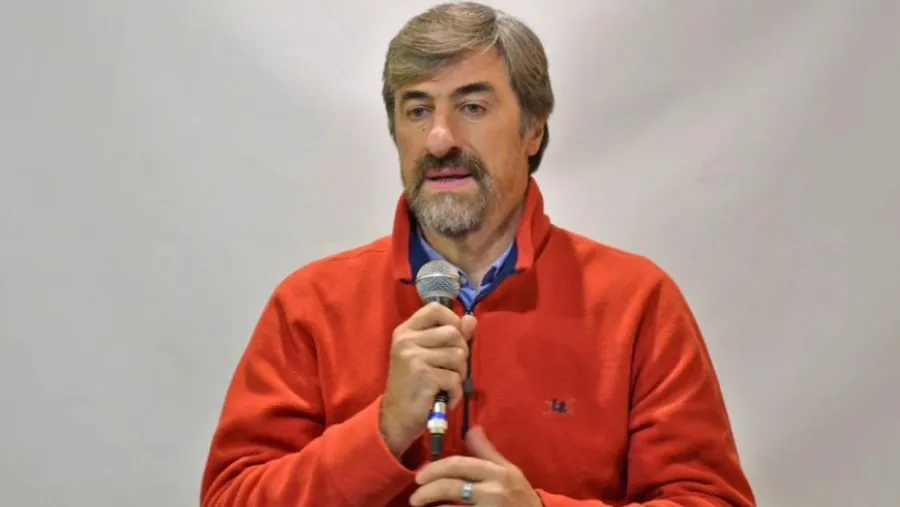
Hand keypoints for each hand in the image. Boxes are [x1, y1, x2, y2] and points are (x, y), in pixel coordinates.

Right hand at [380, 302, 476, 455]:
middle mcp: (406, 340)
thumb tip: (471, 319)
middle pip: (453, 333)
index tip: (454, 339)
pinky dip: (455, 393)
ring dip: (459, 375)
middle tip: (450, 370)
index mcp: (406, 331)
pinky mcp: (423, 377)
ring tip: (445, 385)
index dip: (453, 320)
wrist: (396, 418)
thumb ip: (449, 336)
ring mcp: (413, 357)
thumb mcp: (427, 356)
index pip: (436, 309)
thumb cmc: (414, 385)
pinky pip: (455, 379)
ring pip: (458, 356)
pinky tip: (442, 398)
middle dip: (461, 354)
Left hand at [410, 426, 542, 506]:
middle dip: (426, 491)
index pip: (459, 465)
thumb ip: (487, 452)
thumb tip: (471, 429)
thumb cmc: (520, 495)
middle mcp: (492, 493)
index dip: (435, 468)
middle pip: (450, 487)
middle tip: (415, 497)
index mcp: (496, 473)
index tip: (420, 476)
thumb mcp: (508, 471)